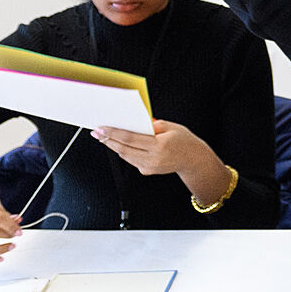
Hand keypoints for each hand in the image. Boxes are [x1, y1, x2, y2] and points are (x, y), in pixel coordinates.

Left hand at [93, 120, 214, 178]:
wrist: (193, 160)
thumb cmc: (184, 141)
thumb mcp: (171, 127)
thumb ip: (153, 124)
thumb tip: (135, 120)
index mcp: (159, 145)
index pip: (130, 138)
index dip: (114, 133)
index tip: (102, 128)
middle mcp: (153, 158)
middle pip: (123, 149)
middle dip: (107, 140)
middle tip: (96, 132)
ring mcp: (149, 167)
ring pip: (124, 156)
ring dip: (112, 146)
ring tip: (103, 137)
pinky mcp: (146, 171)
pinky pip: (130, 160)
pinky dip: (122, 151)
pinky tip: (117, 144)